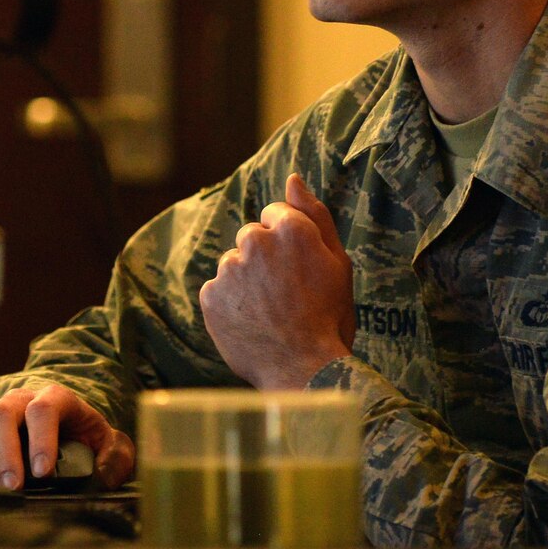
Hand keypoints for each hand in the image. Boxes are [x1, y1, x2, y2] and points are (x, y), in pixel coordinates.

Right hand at [0, 381, 134, 490]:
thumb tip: (102, 473)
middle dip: (4, 452)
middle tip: (12, 487)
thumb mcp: (111, 444)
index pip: (44, 409)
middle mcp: (20, 400)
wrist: (66, 428)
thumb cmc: (87, 438)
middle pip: (1, 412)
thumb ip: (115, 457)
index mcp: (56, 399)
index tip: (42, 473)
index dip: (41, 439)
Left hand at [200, 173, 355, 387]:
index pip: (274, 215)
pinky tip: (251, 322)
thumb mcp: (337, 262)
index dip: (287, 243)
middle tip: (284, 294)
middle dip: (262, 258)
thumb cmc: (329, 317)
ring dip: (245, 281)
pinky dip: (229, 304)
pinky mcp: (210, 295)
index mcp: (290, 229)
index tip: (296, 268)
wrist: (304, 370)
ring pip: (233, 264)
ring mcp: (229, 269)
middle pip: (251, 238)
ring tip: (269, 312)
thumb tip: (293, 178)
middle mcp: (255, 242)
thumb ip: (314, 214)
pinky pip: (217, 290)